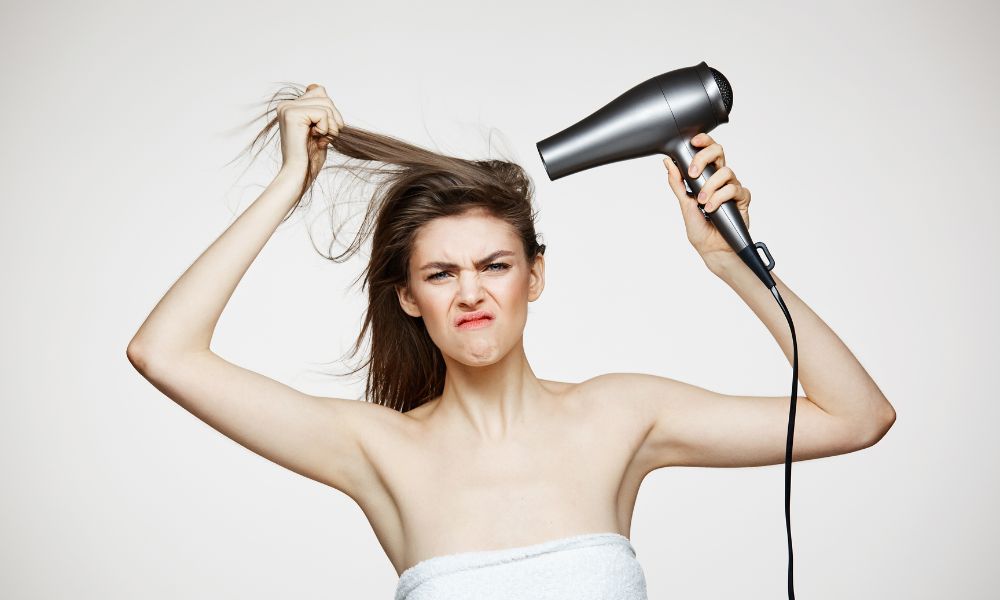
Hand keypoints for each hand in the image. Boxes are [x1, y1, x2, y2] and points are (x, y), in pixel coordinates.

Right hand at [276, 83, 344, 177]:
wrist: (299, 175)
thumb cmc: (310, 158)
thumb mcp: (319, 128)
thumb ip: (319, 109)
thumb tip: (317, 86)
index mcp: (291, 107)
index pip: (320, 92)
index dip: (330, 111)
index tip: (325, 130)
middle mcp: (286, 105)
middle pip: (325, 96)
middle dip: (334, 118)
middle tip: (326, 136)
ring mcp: (287, 108)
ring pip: (326, 103)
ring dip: (331, 124)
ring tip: (322, 139)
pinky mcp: (291, 114)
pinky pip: (323, 113)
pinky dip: (326, 128)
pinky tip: (316, 139)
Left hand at [662, 133, 751, 263]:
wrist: (712, 249)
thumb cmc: (700, 228)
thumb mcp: (684, 204)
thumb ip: (677, 183)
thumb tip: (668, 163)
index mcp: (707, 176)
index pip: (707, 151)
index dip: (703, 141)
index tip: (692, 142)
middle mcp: (720, 178)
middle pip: (718, 152)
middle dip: (703, 158)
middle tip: (692, 173)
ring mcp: (732, 187)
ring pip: (725, 172)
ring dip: (710, 187)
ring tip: (702, 202)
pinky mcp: (742, 198)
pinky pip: (733, 189)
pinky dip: (720, 198)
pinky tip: (712, 209)